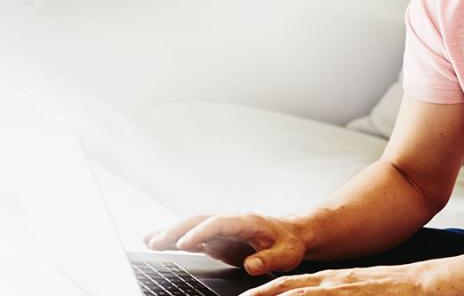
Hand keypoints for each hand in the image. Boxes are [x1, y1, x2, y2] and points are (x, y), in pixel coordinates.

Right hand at [143, 213, 309, 274]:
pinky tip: (156, 243)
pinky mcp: (215, 240)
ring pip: (192, 227)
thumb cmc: (289, 243)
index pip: (219, 224)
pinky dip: (174, 240)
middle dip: (177, 230)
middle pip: (199, 221)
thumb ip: (269, 259)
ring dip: (171, 233)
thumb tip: (251, 265)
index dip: (201, 233)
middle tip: (155, 243)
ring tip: (148, 240)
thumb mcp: (286, 254)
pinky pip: (192, 238)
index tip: (185, 244)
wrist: (291, 235)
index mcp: (247, 222)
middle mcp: (230, 223)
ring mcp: (221, 230)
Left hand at [239, 262, 441, 295]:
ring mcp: (340, 288)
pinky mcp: (350, 293)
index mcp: (332, 281)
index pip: (290, 287)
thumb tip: (322, 295)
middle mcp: (331, 282)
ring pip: (296, 294)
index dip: (265, 293)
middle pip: (285, 289)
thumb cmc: (396, 292)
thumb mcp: (361, 291)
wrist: (427, 282)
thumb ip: (341, 293)